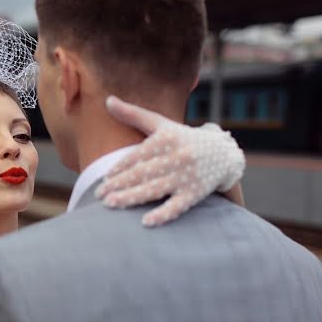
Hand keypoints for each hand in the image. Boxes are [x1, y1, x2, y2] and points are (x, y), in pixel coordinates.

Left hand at [95, 96, 244, 226]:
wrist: (223, 153)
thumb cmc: (183, 138)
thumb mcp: (161, 123)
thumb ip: (133, 114)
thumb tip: (107, 100)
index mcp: (166, 139)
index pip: (138, 155)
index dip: (120, 166)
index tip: (103, 178)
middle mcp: (176, 156)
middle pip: (143, 172)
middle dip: (119, 183)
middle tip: (98, 194)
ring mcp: (186, 176)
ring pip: (155, 188)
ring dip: (132, 197)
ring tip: (110, 204)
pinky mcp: (195, 193)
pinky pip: (177, 206)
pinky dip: (163, 214)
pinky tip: (146, 222)